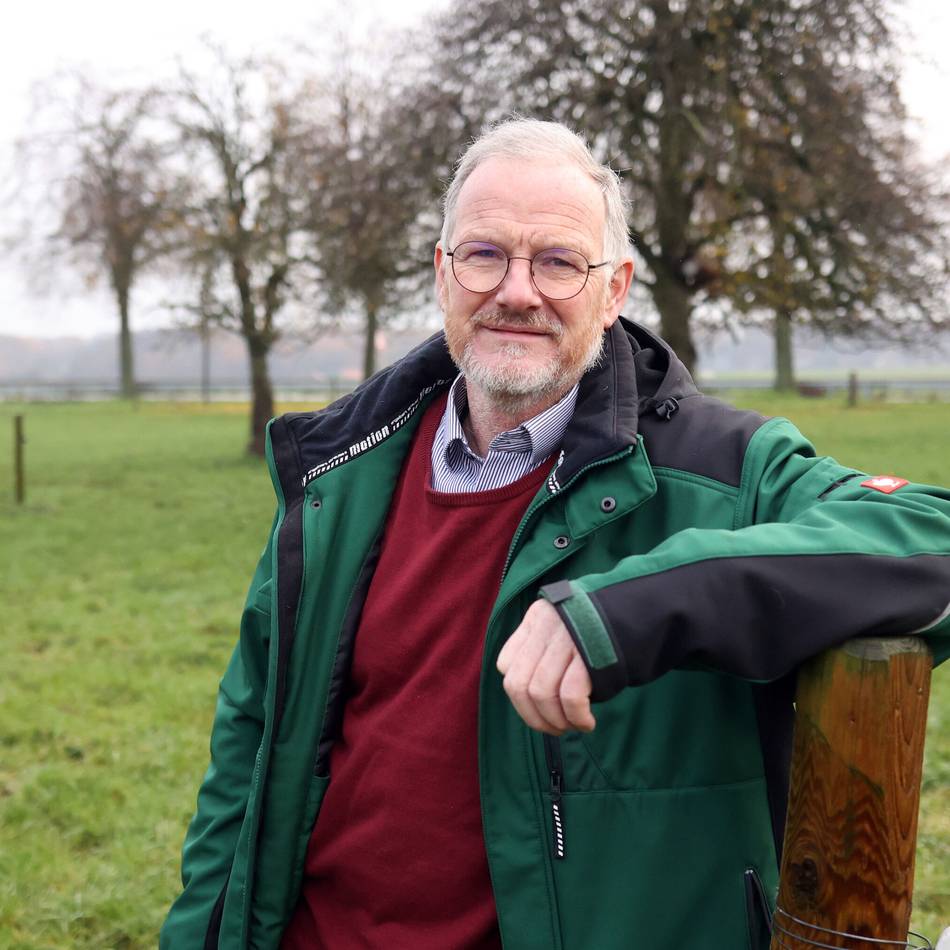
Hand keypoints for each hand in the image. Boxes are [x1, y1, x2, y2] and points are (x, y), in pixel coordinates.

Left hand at [496, 599, 595, 734]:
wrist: (642, 611)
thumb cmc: (602, 630)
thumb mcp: (565, 627)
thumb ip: (544, 652)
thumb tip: (531, 701)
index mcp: (535, 619)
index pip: (506, 664)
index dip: (519, 696)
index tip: (539, 709)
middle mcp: (545, 625)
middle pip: (519, 684)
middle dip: (533, 717)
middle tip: (554, 729)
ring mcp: (566, 638)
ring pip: (542, 693)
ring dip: (555, 721)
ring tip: (571, 727)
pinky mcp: (588, 654)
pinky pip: (570, 696)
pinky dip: (576, 717)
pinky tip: (586, 723)